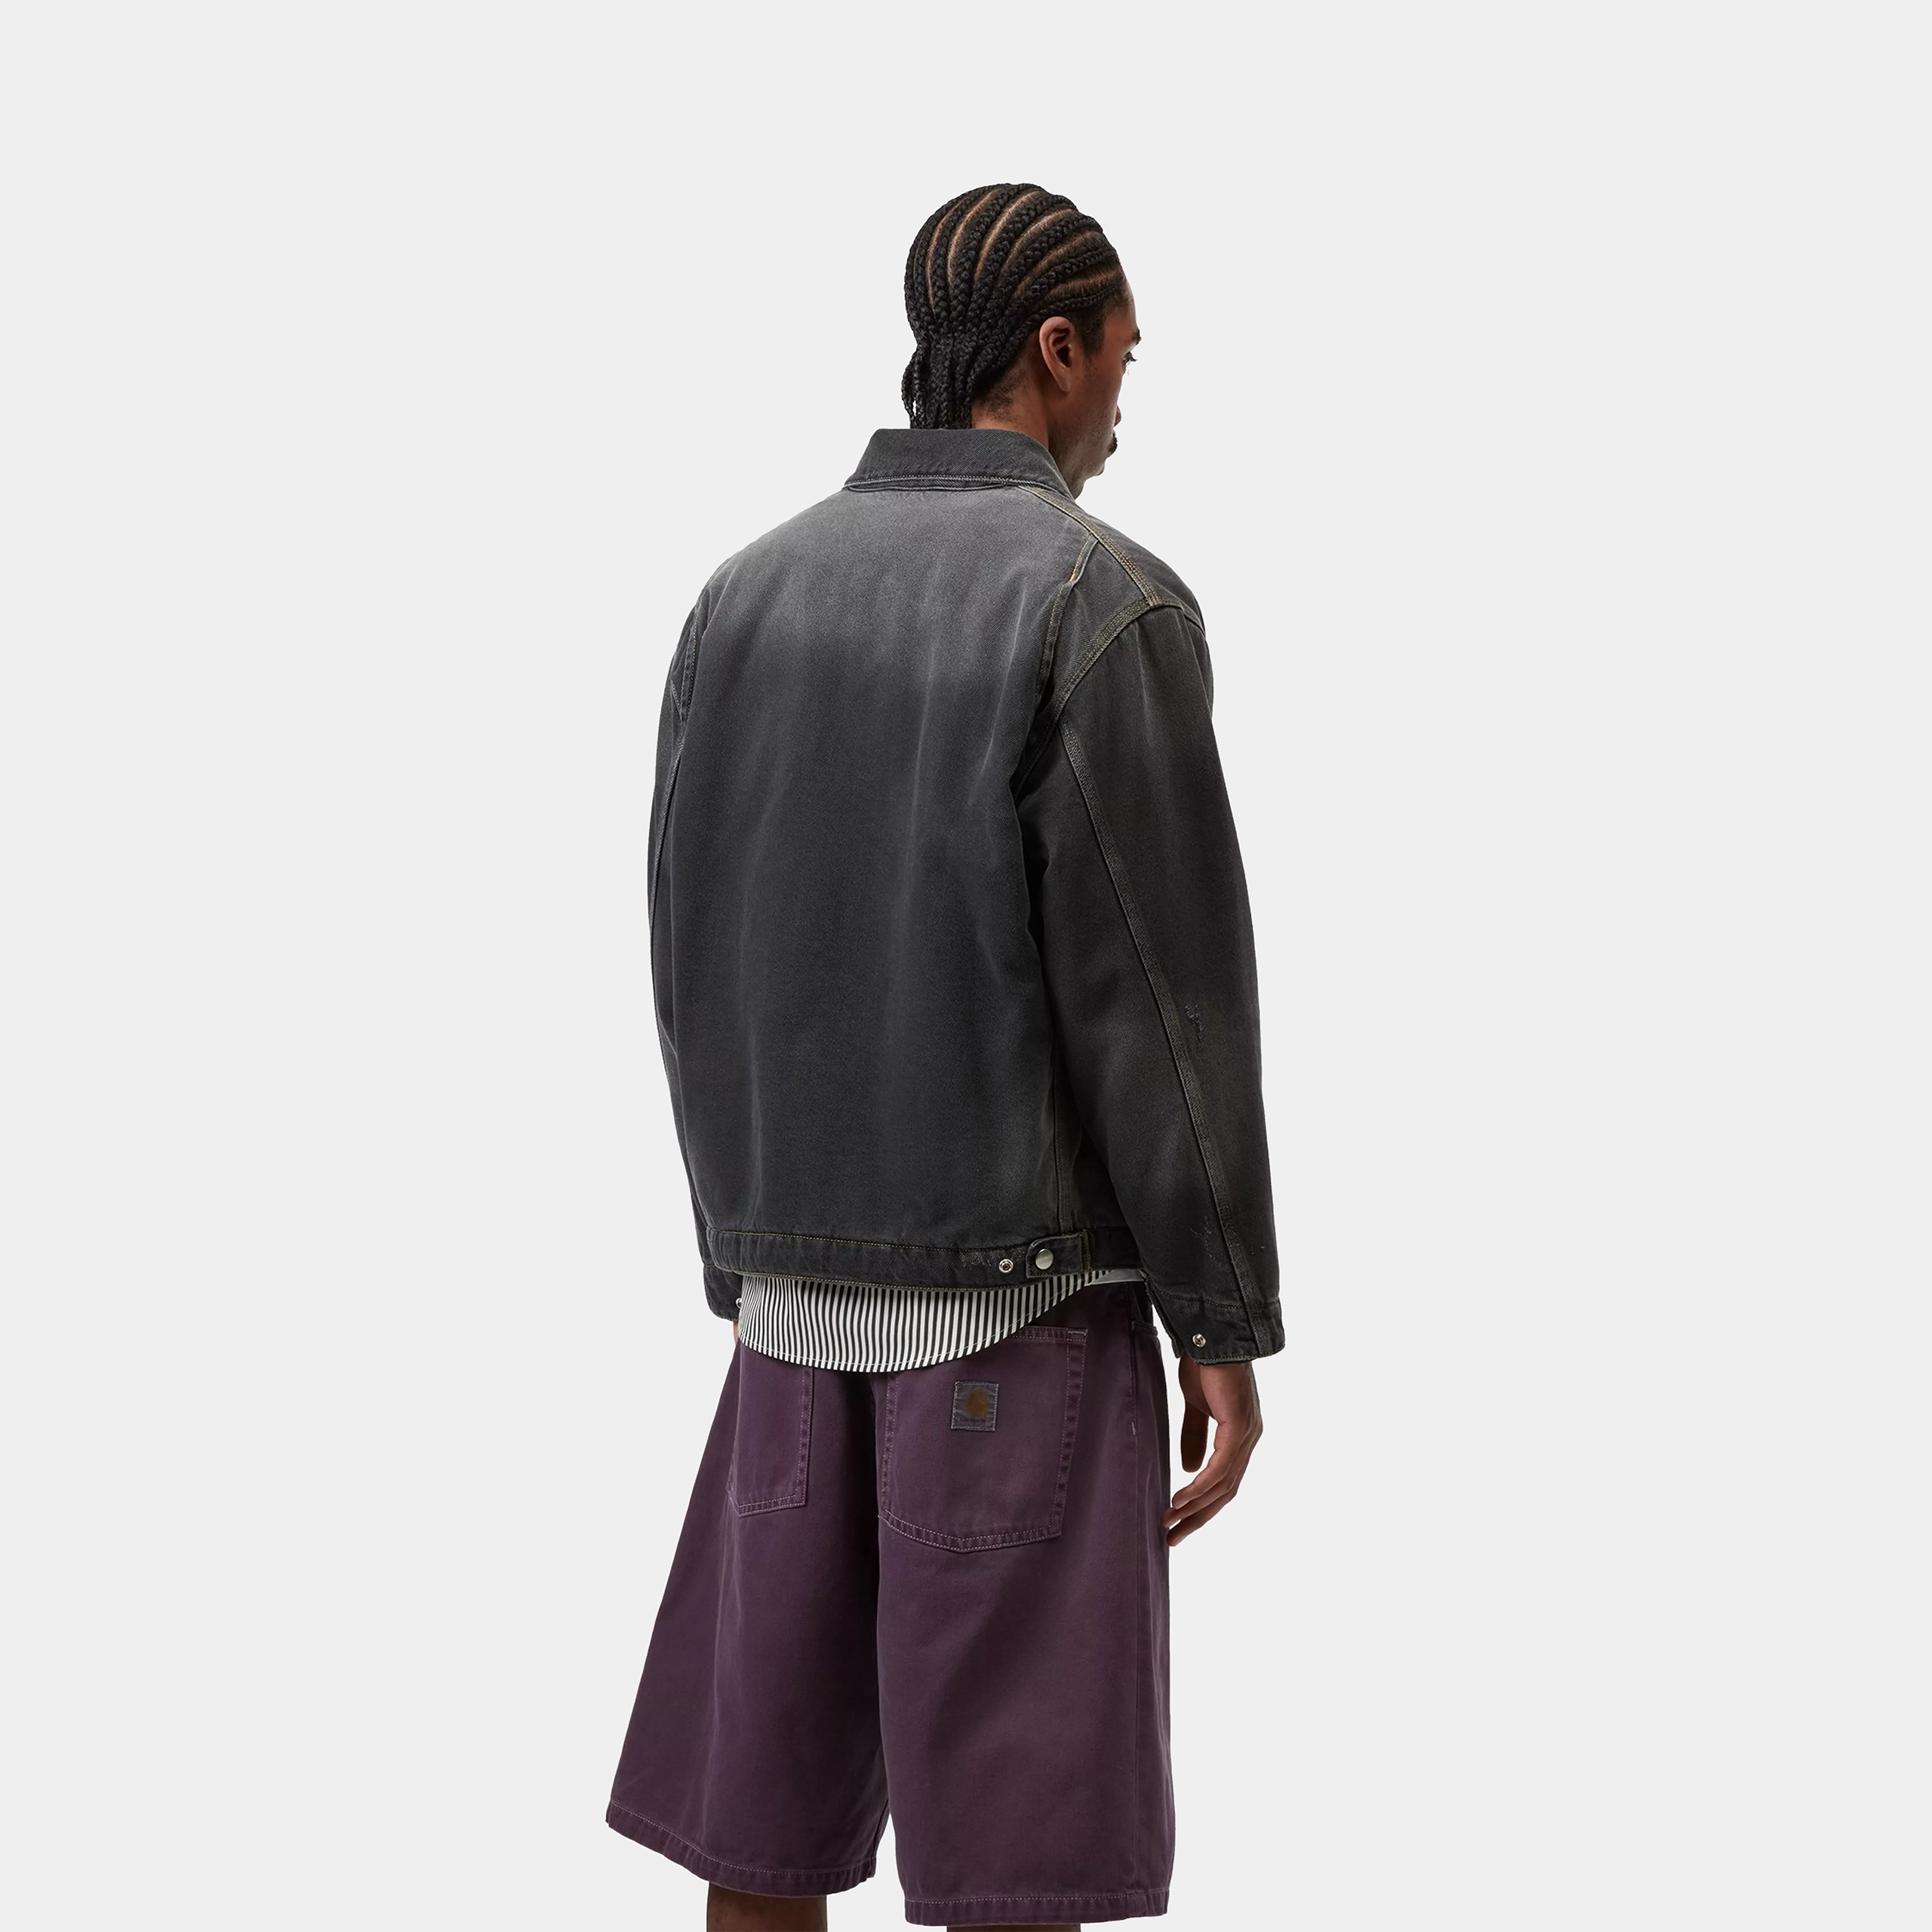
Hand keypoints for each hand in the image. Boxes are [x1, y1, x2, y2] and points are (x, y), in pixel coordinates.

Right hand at [1162, 1355, 1262, 1545]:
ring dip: (1195, 1507)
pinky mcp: (1238, 1427)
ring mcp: (1246, 1435)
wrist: (1210, 1336)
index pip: (1224, 1482)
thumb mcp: (1195, 1407)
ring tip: (1170, 1523)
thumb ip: (1194, 1437)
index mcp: (1239, 1436)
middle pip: (1226, 1492)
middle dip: (1198, 1517)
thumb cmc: (1204, 1367)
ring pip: (1223, 1485)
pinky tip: (1180, 1500)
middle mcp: (1249, 1440)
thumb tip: (1187, 1469)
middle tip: (1172, 1538)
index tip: (1178, 1523)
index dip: (1202, 1505)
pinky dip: (1199, 1487)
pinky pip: (1220, 1468)